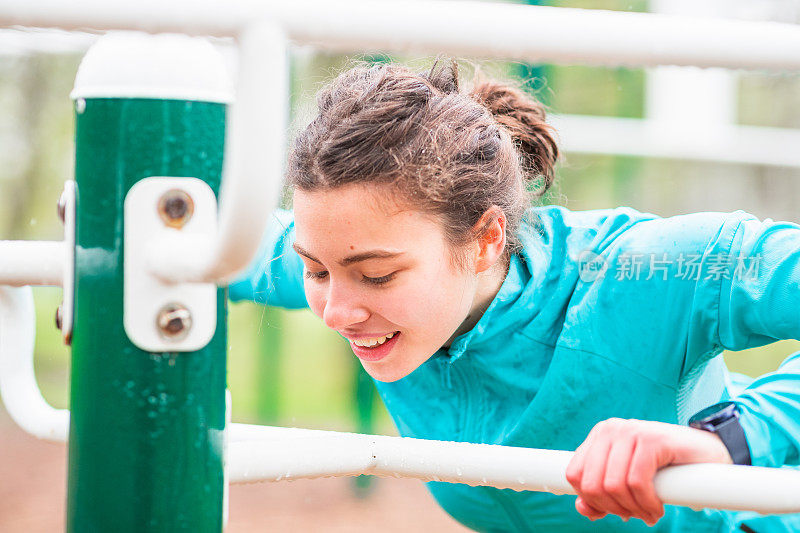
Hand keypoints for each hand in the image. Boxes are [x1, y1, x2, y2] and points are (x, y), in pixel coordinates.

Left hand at [565, 418, 732, 525]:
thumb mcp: (627, 480)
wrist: (707, 454)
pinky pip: (637, 482)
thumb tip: (582, 508)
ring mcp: (630, 431)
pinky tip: (657, 507)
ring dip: (633, 509)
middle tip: (635, 515)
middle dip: (613, 509)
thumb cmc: (665, 469)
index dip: (591, 500)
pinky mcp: (651, 439)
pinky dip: (646, 503)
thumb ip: (602, 494)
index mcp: (599, 436)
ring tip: (649, 513)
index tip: (613, 511)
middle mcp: (610, 430)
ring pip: (613, 485)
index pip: (574, 474)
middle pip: (592, 483)